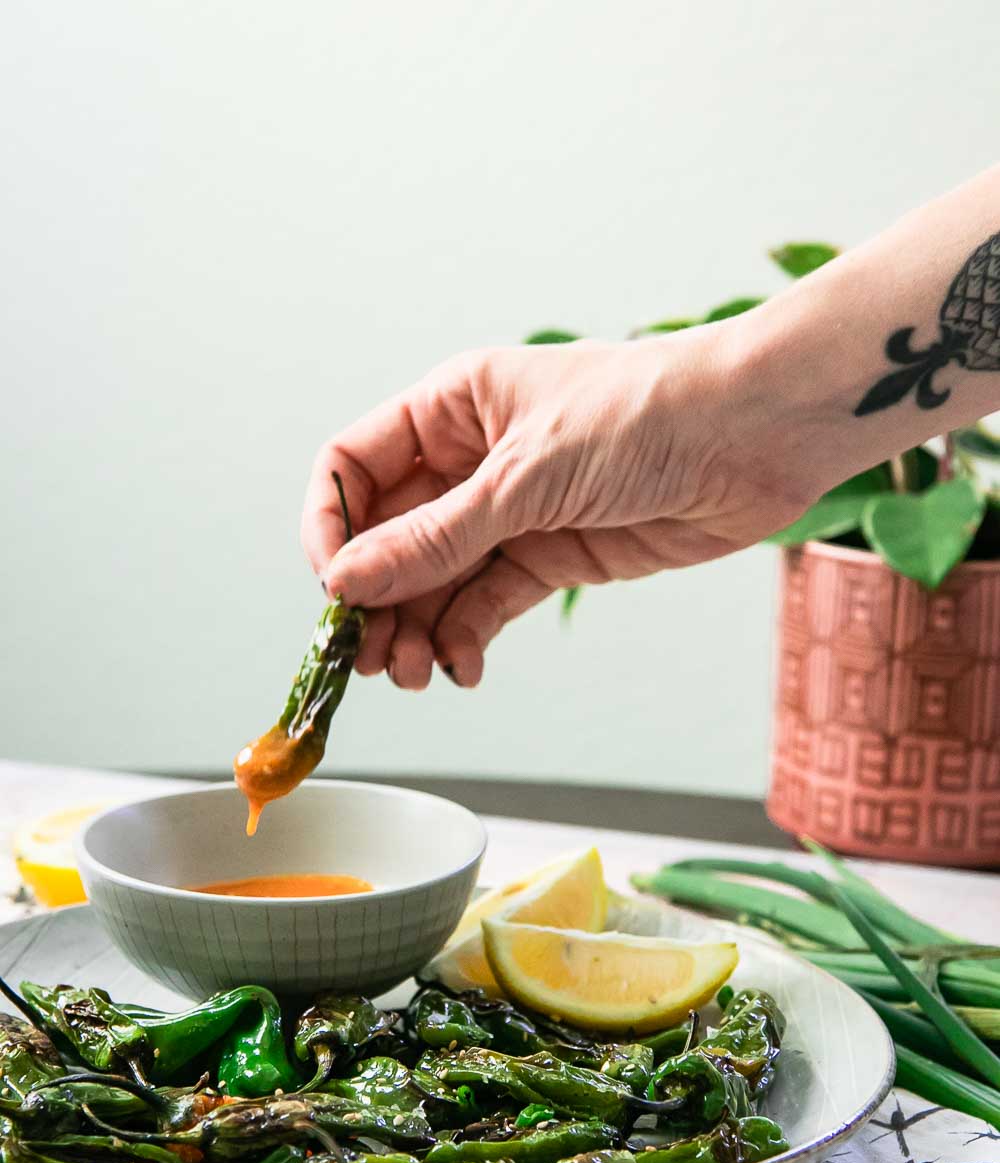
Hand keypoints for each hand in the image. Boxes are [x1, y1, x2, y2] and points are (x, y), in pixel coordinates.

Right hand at [301, 328, 809, 688]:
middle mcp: (471, 461)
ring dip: (416, 632)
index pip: (353, 469)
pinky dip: (467, 640)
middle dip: (376, 601)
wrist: (756, 437)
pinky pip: (486, 605)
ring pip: (434, 582)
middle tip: (374, 661)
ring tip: (416, 676)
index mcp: (450, 409)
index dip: (332, 530)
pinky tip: (463, 667)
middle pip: (389, 539)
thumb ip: (435, 538)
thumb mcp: (526, 476)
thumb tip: (347, 585)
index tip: (335, 592)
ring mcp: (512, 513)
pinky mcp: (552, 557)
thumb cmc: (646, 415)